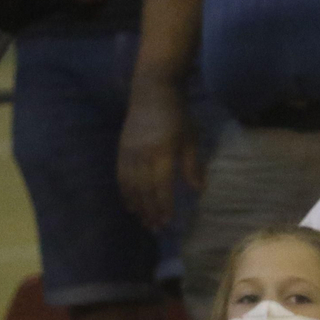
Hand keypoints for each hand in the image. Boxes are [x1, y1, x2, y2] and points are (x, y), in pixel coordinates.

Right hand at [117, 73, 202, 231]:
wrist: (152, 91)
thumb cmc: (177, 114)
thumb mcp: (190, 138)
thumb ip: (192, 165)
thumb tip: (198, 190)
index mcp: (163, 151)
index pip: (162, 186)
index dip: (164, 205)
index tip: (167, 221)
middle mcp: (143, 154)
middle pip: (145, 190)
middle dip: (150, 211)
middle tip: (155, 228)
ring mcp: (129, 152)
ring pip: (131, 186)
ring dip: (137, 206)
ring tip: (143, 220)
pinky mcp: (121, 150)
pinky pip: (121, 177)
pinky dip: (125, 193)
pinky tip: (130, 205)